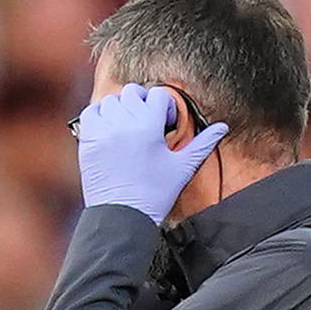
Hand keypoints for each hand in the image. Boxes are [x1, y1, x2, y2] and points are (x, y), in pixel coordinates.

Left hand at [72, 83, 227, 221]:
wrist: (121, 217)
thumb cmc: (154, 194)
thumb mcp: (182, 167)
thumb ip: (202, 143)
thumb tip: (222, 127)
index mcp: (149, 127)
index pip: (158, 94)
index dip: (165, 106)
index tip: (165, 122)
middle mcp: (124, 124)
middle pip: (133, 92)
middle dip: (143, 102)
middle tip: (147, 121)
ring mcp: (103, 131)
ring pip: (111, 100)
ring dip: (121, 108)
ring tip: (129, 126)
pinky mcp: (87, 141)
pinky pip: (91, 113)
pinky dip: (100, 116)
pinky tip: (110, 129)